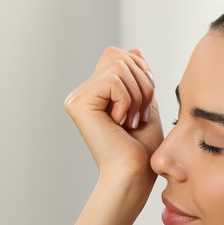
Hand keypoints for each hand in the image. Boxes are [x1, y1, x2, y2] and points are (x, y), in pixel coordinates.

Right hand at [64, 47, 163, 180]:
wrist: (133, 175)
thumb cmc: (142, 150)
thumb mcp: (145, 104)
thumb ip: (139, 78)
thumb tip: (134, 50)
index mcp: (96, 92)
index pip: (120, 56)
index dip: (141, 73)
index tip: (142, 106)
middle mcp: (82, 93)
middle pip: (120, 57)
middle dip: (142, 85)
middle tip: (137, 117)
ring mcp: (77, 98)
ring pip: (119, 67)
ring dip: (136, 96)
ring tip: (129, 122)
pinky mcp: (78, 103)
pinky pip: (114, 80)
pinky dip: (127, 101)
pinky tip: (119, 123)